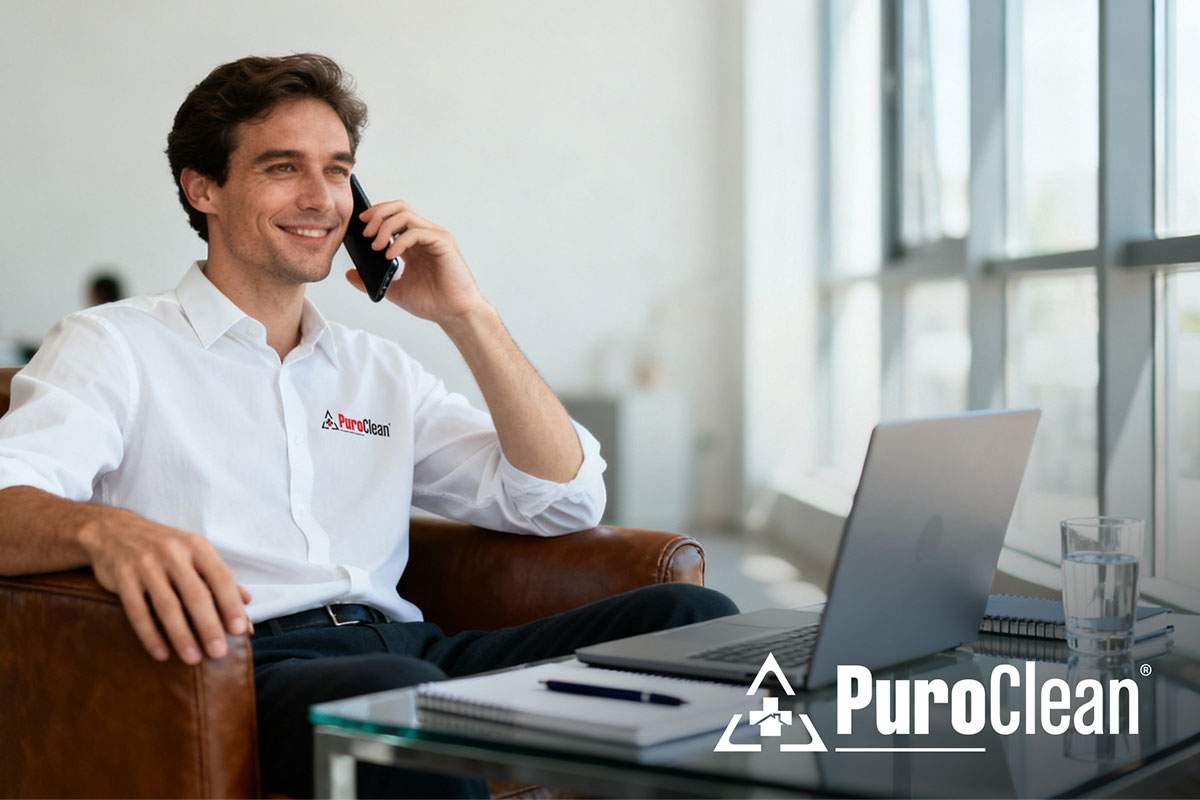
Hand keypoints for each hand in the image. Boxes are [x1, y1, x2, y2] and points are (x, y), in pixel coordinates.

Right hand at [81, 509, 253, 664]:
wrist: (114, 530)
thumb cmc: (164, 547)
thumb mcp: (194, 552)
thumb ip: (218, 577)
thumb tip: (247, 601)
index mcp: (197, 547)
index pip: (220, 577)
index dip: (231, 604)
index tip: (240, 630)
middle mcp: (173, 553)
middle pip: (195, 595)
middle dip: (209, 626)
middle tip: (219, 652)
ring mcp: (146, 565)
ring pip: (167, 606)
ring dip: (181, 635)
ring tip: (193, 658)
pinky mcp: (123, 577)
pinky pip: (137, 611)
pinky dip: (150, 635)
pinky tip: (161, 653)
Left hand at [344, 200, 489, 324]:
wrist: (454, 315)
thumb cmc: (432, 302)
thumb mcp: (393, 290)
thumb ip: (372, 281)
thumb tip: (349, 273)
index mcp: (414, 243)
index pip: (394, 215)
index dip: (376, 214)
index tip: (360, 226)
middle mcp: (425, 235)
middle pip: (399, 207)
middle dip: (378, 214)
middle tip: (365, 232)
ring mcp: (435, 237)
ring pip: (406, 215)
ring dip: (385, 226)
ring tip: (375, 245)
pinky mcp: (443, 243)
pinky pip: (416, 232)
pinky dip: (400, 241)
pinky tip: (390, 255)